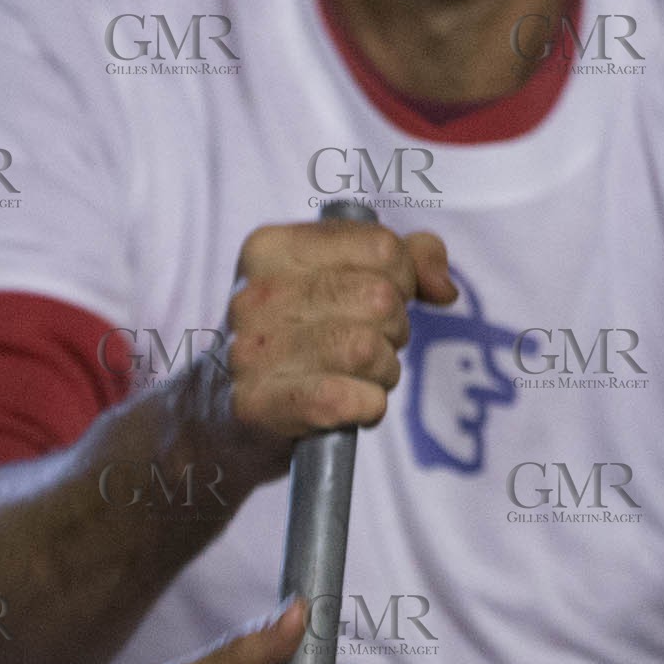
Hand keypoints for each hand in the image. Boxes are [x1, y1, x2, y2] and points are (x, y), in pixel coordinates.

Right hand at [191, 220, 455, 481]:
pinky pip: (350, 400)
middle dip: (392, 330)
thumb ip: (403, 262)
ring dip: (381, 372)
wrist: (219, 417)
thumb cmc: (294, 344)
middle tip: (364, 348)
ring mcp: (251, 351)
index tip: (377, 302)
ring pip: (367, 349)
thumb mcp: (335, 282)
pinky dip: (367, 408)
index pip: (381, 246)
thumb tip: (444, 287)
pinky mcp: (258, 406)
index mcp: (271, 248)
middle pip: (380, 298)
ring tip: (355, 378)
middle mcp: (255, 294)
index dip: (402, 279)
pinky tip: (346, 408)